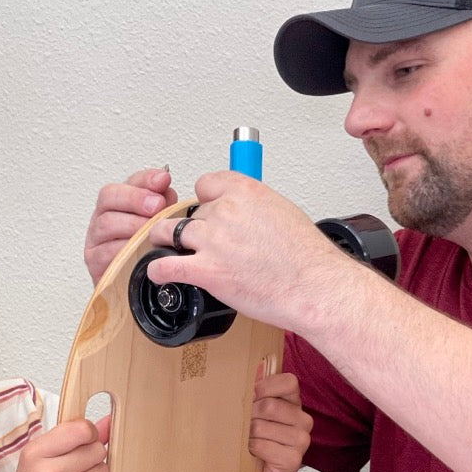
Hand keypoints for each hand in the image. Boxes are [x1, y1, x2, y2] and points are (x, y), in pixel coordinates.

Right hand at [0, 418, 110, 471]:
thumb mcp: (38, 460)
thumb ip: (71, 437)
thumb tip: (107, 422)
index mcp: (35, 454)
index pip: (81, 429)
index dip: (90, 434)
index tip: (83, 443)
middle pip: (97, 450)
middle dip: (92, 457)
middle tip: (74, 470)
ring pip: (104, 470)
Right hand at [85, 168, 177, 281]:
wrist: (133, 285)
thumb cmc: (145, 252)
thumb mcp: (158, 224)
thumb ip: (162, 203)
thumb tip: (166, 189)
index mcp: (119, 203)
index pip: (126, 182)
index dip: (145, 180)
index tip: (162, 181)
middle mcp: (103, 217)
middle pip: (109, 198)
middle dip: (136, 199)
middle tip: (157, 205)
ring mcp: (96, 238)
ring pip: (106, 223)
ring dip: (131, 225)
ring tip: (150, 230)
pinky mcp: (94, 261)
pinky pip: (106, 252)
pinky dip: (123, 249)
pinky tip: (139, 250)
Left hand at [145, 171, 341, 332]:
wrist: (313, 287)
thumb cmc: (306, 257)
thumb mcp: (282, 211)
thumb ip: (254, 206)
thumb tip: (245, 211)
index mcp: (244, 191)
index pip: (205, 184)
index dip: (204, 201)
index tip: (207, 211)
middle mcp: (225, 211)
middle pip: (189, 213)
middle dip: (195, 229)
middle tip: (205, 244)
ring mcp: (212, 240)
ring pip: (168, 233)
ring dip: (167, 244)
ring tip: (171, 252)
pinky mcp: (206, 270)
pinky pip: (164, 266)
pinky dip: (158, 270)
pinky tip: (160, 272)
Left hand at [250, 371, 311, 471]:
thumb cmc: (253, 447)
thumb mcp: (250, 414)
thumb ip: (254, 390)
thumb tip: (255, 364)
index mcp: (293, 404)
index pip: (288, 381)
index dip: (264, 387)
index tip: (250, 397)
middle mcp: (302, 420)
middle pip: (270, 405)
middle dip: (248, 416)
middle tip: (243, 428)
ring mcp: (302, 440)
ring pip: (263, 426)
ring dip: (248, 436)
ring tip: (247, 444)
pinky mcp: (295, 459)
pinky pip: (265, 446)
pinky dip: (253, 451)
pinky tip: (254, 457)